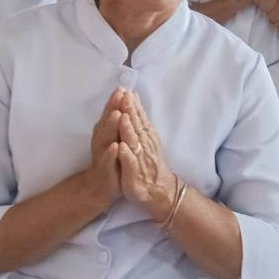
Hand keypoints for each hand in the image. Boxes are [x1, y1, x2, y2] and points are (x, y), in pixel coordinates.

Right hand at [83, 89, 122, 206]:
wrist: (98, 187)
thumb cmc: (110, 159)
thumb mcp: (113, 138)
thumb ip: (116, 121)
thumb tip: (122, 100)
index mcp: (105, 132)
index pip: (110, 114)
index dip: (115, 101)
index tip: (122, 87)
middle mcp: (101, 140)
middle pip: (107, 121)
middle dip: (113, 107)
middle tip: (119, 94)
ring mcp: (101, 154)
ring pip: (105, 138)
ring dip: (111, 126)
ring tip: (117, 114)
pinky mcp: (104, 169)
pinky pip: (107, 160)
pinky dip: (110, 153)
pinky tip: (115, 146)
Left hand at [114, 89, 176, 220]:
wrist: (156, 188)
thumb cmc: (147, 160)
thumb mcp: (144, 136)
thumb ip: (139, 117)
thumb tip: (133, 95)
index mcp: (145, 135)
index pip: (139, 117)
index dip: (133, 104)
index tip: (126, 90)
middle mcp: (144, 144)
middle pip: (137, 126)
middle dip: (131, 112)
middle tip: (125, 97)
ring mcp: (140, 159)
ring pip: (134, 142)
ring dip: (128, 130)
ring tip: (123, 118)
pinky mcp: (134, 174)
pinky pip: (130, 163)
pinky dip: (126, 155)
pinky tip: (122, 148)